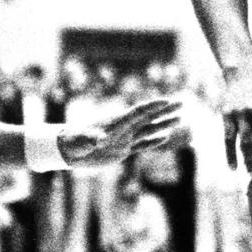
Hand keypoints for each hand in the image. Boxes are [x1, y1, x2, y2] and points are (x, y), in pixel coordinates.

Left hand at [61, 96, 182, 168]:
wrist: (69, 150)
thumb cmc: (74, 143)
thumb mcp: (82, 141)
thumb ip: (90, 139)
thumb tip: (97, 140)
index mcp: (117, 123)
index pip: (139, 112)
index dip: (154, 106)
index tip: (168, 100)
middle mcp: (124, 128)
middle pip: (150, 117)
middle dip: (166, 110)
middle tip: (182, 103)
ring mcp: (124, 138)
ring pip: (149, 129)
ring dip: (164, 124)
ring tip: (180, 119)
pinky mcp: (122, 149)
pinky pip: (142, 144)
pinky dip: (154, 141)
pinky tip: (165, 137)